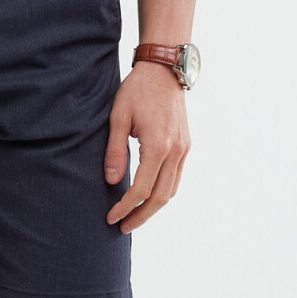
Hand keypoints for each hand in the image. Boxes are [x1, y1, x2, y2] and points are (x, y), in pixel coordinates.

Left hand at [104, 65, 189, 231]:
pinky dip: (162, 193)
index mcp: (158, 146)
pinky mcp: (186, 146)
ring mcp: (184, 149)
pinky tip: (148, 197)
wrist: (165, 70)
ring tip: (133, 217)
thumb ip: (115, 151)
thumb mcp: (118, 117)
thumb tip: (111, 182)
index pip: (141, 189)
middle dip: (140, 216)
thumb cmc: (138, 90)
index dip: (125, 207)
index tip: (111, 217)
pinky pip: (176, 179)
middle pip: (159, 197)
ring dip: (153, 208)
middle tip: (122, 227)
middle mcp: (176, 151)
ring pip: (171, 191)